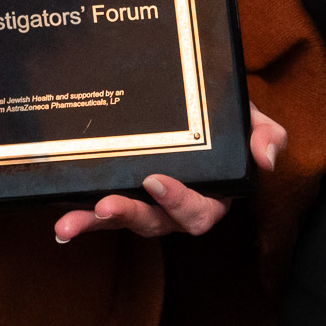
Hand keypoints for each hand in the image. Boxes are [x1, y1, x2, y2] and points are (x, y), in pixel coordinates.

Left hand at [52, 105, 287, 242]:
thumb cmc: (223, 118)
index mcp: (210, 194)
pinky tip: (59, 223)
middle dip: (130, 216)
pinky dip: (80, 218)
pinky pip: (99, 212)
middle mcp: (175, 206)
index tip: (155, 180)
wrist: (195, 102)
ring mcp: (144, 202)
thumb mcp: (248, 119)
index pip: (198, 212)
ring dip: (95, 223)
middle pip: (156, 224)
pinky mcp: (118, 193)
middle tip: (107, 205)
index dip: (179, 202)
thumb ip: (266, 134)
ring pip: (122, 221)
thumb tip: (266, 158)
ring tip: (68, 223)